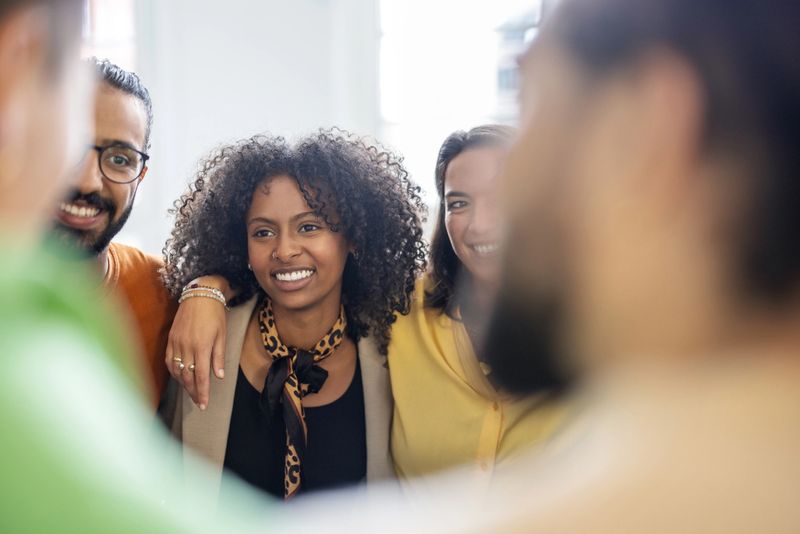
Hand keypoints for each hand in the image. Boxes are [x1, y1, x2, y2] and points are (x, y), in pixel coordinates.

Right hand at [166, 289, 228, 409]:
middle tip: (198, 402)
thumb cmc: (215, 314)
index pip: (200, 376)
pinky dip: (174, 371)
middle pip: (187, 376)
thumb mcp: (222, 335)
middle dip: (193, 392)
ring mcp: (176, 343)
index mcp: (201, 346)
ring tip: (191, 392)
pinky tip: (180, 377)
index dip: (202, 392)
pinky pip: (169, 360)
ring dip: (184, 384)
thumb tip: (218, 376)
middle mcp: (187, 347)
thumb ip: (218, 357)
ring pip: (177, 370)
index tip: (204, 404)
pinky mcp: (171, 338)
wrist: (200, 294)